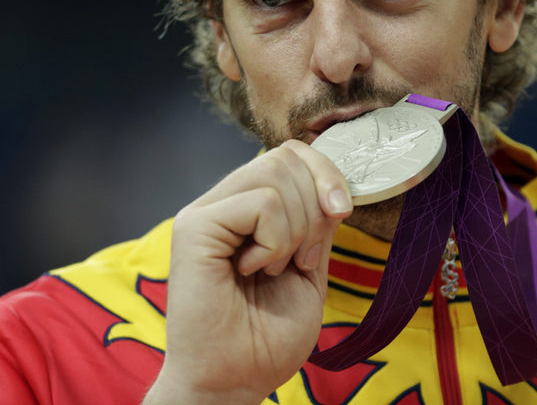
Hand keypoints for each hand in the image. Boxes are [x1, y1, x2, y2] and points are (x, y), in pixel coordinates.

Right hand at [143, 139, 352, 404]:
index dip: (325, 172)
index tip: (342, 212)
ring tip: (274, 268)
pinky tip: (254, 270)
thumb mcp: (309, 267)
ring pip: (275, 173)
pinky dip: (276, 241)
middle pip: (286, 157)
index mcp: (246, 207)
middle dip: (316, 206)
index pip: (290, 154)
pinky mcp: (194, 227)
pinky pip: (262, 203)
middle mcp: (223, 202)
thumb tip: (333, 184)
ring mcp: (205, 212)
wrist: (233, 383)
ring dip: (296, 228)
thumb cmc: (266, 337)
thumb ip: (317, 222)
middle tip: (300, 260)